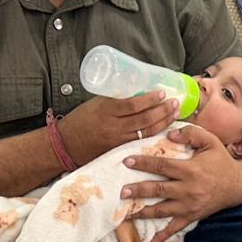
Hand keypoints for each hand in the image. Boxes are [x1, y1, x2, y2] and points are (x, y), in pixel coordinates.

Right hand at [57, 92, 180, 165]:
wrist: (66, 144)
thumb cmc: (80, 119)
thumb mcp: (95, 103)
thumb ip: (116, 100)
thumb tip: (138, 90)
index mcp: (106, 110)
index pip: (132, 105)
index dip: (150, 99)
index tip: (162, 92)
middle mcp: (113, 127)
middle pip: (144, 119)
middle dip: (163, 110)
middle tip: (175, 102)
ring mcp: (117, 141)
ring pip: (146, 132)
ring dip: (164, 122)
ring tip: (175, 113)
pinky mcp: (120, 150)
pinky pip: (141, 142)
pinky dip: (155, 134)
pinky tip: (165, 128)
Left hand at [119, 125, 241, 241]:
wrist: (238, 185)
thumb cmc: (221, 161)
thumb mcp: (211, 141)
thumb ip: (191, 134)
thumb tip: (170, 135)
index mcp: (190, 170)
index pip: (162, 165)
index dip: (144, 163)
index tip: (127, 162)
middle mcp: (188, 189)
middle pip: (158, 190)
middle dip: (139, 191)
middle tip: (122, 192)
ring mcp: (189, 206)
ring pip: (162, 211)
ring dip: (143, 213)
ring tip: (125, 214)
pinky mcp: (191, 217)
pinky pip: (174, 229)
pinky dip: (161, 238)